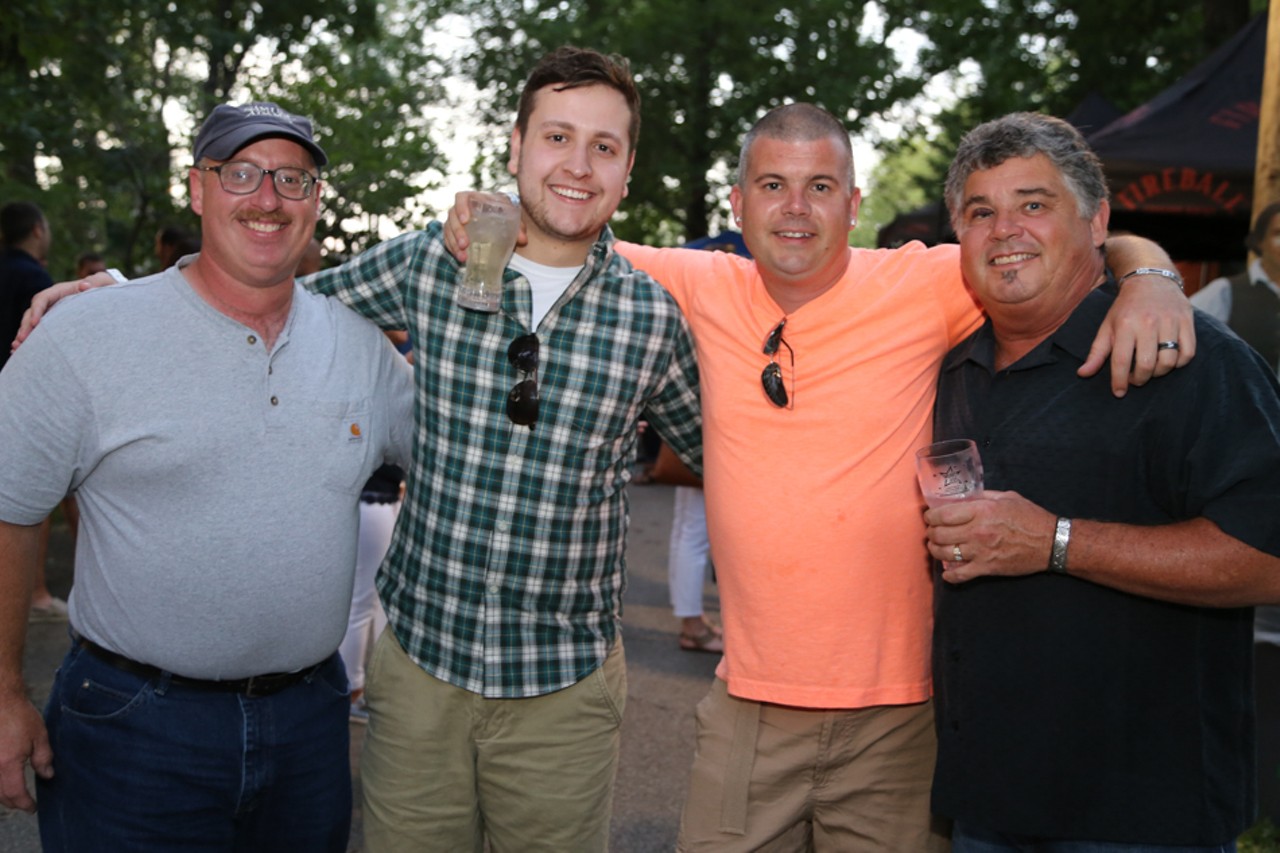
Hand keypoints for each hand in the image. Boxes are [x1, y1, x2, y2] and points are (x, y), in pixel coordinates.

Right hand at [0, 693, 52, 812]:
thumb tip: (47, 775)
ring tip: (15, 795)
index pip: (15, 793)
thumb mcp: (39, 736)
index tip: (32, 807)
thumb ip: (43, 758)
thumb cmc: (19, 715)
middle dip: (12, 802)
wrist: (0, 699)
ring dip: (2, 795)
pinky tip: (4, 780)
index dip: (24, 803)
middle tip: (24, 803)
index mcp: (7, 763)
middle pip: (0, 795)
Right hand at [12, 271, 118, 351]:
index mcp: (62, 292)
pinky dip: (33, 342)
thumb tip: (84, 286)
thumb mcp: (105, 283)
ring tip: (17, 349)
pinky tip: (23, 353)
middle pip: (32, 313)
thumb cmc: (109, 289)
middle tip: (21, 341)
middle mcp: (54, 303)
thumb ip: (97, 282)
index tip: (35, 323)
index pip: (43, 298)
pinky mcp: (57, 326)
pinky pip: (41, 333)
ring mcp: (54, 315)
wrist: (114, 301)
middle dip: (25, 327)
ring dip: (24, 336)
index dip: (36, 310)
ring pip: (33, 325)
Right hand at [442, 192, 524, 262]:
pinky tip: (461, 259)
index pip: (461, 197)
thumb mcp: (512, 217)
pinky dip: (453, 249)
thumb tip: (523, 240)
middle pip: (452, 216)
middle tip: (465, 244)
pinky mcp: (453, 233)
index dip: (461, 207)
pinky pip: (448, 240)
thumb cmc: (504, 215)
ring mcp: (456, 221)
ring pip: (448, 229)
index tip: (466, 220)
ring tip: (463, 257)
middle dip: (456, 231)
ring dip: (453, 243)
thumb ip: (518, 226)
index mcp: (475, 199)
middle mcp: (462, 209)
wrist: (500, 222)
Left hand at [923, 490, 1056, 583]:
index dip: (930, 516)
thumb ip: (983, 497)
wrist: (1051, 542)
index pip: (943, 515)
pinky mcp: (987, 568)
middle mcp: (977, 531)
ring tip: (936, 548)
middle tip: (932, 532)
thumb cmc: (1030, 517)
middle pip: (939, 534)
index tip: (930, 517)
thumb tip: (964, 497)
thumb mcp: (1007, 497)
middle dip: (931, 533)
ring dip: (935, 551)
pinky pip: (960, 575)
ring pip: (944, 554)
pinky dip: (949, 575)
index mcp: (981, 511)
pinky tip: (947, 572)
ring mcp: (980, 552)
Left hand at [1079, 277, 1194, 396]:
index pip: (1121, 361)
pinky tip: (1168, 360)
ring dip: (1159, 373)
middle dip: (1139, 379)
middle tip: (1135, 379)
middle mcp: (1148, 323)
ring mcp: (1170, 322)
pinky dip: (1179, 363)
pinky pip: (1188, 353)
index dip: (1119, 381)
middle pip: (1147, 365)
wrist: (1151, 280)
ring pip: (1169, 361)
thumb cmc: (1126, 309)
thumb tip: (1082, 374)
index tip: (1119, 392)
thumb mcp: (1107, 327)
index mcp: (1125, 325)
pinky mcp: (1187, 322)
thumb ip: (1096, 352)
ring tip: (1150, 370)